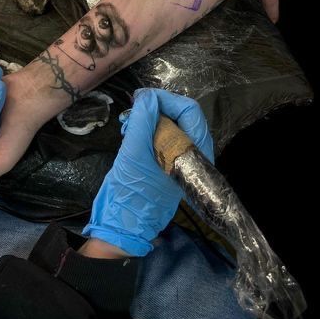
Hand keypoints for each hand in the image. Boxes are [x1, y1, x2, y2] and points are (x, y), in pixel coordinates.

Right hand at [82, 88, 213, 255]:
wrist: (123, 223)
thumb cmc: (132, 189)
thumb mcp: (135, 150)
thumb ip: (144, 118)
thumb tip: (148, 95)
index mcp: (196, 151)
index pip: (189, 109)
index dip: (164, 98)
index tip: (140, 97)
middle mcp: (195, 153)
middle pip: (181, 115)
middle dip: (155, 108)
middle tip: (132, 110)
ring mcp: (182, 158)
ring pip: (171, 124)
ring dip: (149, 118)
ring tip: (127, 125)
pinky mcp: (169, 162)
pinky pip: (164, 136)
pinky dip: (147, 130)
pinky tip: (130, 133)